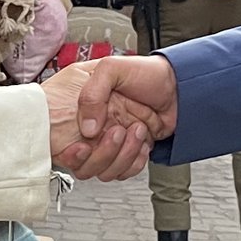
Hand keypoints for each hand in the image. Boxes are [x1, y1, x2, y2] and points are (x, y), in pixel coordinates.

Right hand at [43, 62, 156, 179]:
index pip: (63, 143)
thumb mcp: (111, 68)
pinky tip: (142, 145)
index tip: (83, 147)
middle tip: (119, 131)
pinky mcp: (128, 153)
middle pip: (84, 163)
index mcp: (84, 110)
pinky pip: (123, 172)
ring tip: (137, 131)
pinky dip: (134, 163)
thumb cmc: (145, 72)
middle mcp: (94, 129)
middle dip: (104, 153)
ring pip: (104, 171)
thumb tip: (86, 129)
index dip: (71, 152)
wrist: (178, 87)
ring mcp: (111, 143)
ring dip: (122, 156)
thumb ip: (92, 94)